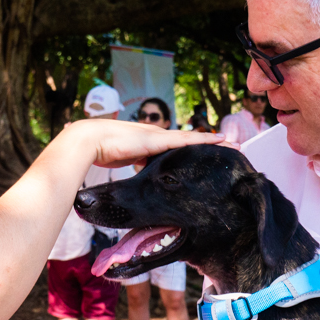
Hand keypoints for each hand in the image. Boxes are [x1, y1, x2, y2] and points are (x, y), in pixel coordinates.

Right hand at [63, 118, 226, 168]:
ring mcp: (158, 136)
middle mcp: (155, 136)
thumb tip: (124, 182)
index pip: (171, 147)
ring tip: (231, 143)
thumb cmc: (96, 152)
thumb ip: (126, 167)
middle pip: (185, 141)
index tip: (202, 157)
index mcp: (145, 143)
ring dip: (211, 142)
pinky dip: (205, 141)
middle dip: (206, 144)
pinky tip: (222, 141)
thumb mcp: (118, 161)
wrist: (87, 141)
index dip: (188, 150)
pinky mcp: (159, 140)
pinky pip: (188, 141)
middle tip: (228, 145)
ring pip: (191, 139)